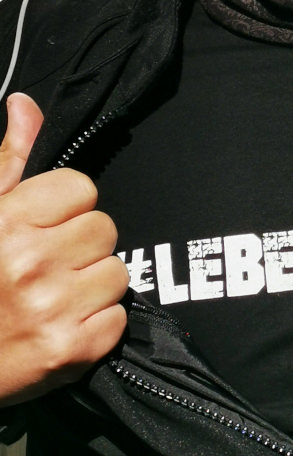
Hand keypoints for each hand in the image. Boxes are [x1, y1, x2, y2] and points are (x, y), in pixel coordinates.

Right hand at [0, 93, 128, 406]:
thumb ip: (7, 161)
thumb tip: (26, 106)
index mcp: (6, 221)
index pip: (82, 188)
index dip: (68, 205)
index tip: (49, 223)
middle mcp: (31, 262)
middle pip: (105, 229)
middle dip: (83, 244)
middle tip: (50, 264)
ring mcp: (54, 308)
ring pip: (118, 273)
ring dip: (94, 284)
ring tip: (56, 296)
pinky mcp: (73, 349)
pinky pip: (118, 318)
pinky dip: (97, 324)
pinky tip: (64, 324)